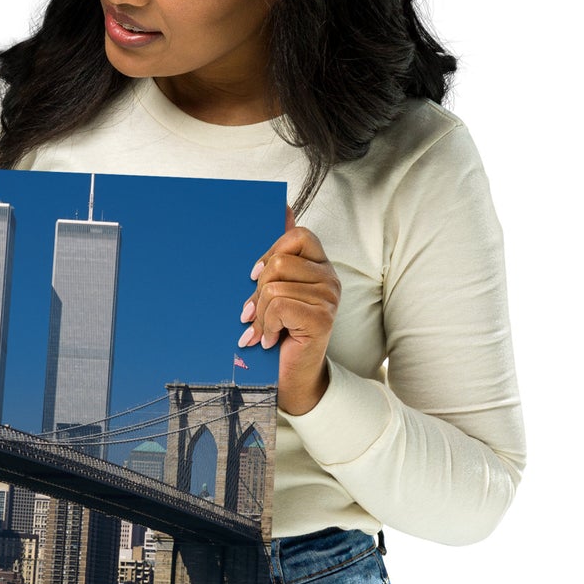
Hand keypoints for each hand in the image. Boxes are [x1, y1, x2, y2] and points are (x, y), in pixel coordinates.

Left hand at [237, 204, 340, 415]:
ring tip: (261, 330)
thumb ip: (279, 254)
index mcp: (318, 266)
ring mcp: (329, 297)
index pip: (298, 235)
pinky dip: (265, 326)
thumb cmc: (279, 333)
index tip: (254, 276)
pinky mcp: (322, 317)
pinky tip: (268, 340)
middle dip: (258, 290)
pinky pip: (279, 306)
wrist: (290, 378)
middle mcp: (330, 278)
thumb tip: (283, 206)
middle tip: (253, 313)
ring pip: (275, 286)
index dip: (271, 252)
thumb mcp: (273, 290)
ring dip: (260, 314)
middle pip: (280, 262)